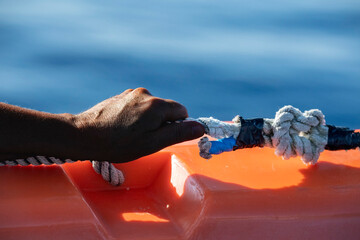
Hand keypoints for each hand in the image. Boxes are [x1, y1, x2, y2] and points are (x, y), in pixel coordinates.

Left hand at [72, 88, 204, 162]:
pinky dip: (136, 116)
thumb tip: (201, 127)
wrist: (83, 135)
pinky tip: (122, 127)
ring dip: (148, 120)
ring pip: (152, 107)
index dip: (177, 127)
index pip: (182, 112)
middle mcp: (146, 94)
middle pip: (166, 109)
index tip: (164, 138)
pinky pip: (138, 105)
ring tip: (131, 134)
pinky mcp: (121, 96)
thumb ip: (178, 134)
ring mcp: (131, 93)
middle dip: (162, 123)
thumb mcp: (152, 144)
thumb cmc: (119, 144)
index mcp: (157, 105)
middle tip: (145, 139)